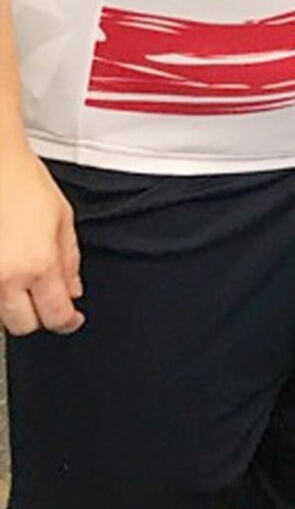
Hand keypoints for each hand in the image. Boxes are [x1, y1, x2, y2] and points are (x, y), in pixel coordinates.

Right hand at [0, 142, 83, 334]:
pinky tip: (5, 273)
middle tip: (44, 298)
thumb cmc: (24, 183)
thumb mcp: (63, 220)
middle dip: (38, 316)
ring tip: (20, 279)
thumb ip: (70, 262)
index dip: (67, 322)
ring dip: (12, 306)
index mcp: (39, 265)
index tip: (71, 320)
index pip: (55, 316)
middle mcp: (6, 277)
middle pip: (23, 325)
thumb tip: (73, 292)